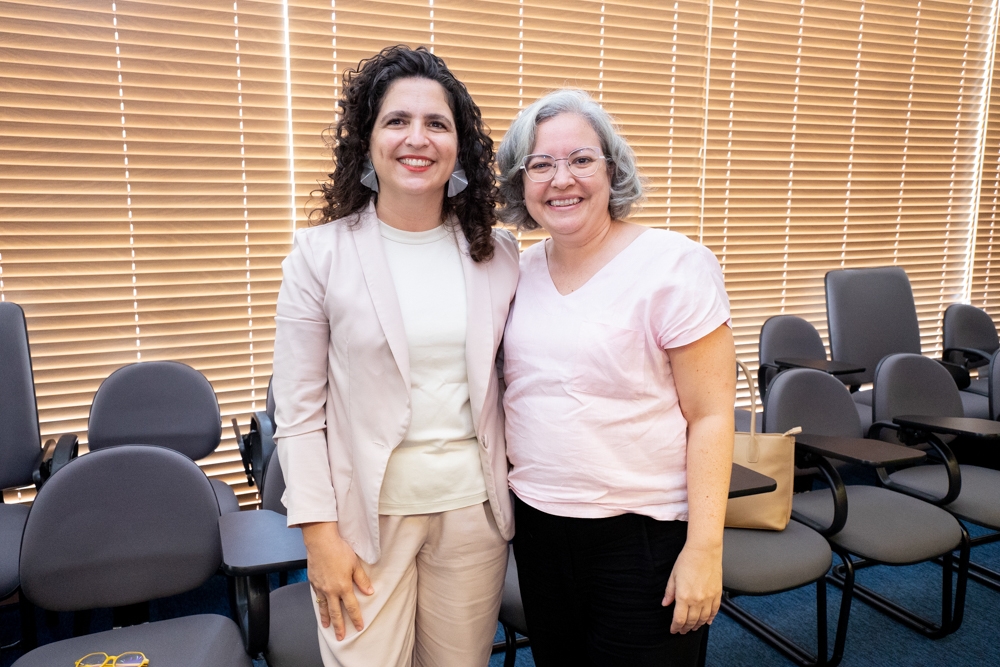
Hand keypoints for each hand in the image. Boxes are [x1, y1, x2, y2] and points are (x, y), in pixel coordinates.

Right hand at [301, 522, 374, 640]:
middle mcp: (331, 590)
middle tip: (341, 637)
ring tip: (327, 628)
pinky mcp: (313, 582)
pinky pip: (317, 598)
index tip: (359, 627)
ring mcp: (320, 587)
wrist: (320, 542)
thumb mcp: (355, 564)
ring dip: (326, 619)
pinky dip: (319, 605)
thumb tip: (370, 592)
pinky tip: (320, 608)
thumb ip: (362, 580)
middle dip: (339, 626)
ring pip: (323, 608)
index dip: (356, 618)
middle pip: (336, 613)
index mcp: (343, 587)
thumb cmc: (339, 551)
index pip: (352, 607)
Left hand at [662, 544, 722, 633]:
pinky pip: (714, 611)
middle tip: (682, 630)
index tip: (673, 629)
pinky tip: (707, 621)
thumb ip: (669, 592)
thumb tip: (665, 603)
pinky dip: (710, 618)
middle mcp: (697, 600)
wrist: (704, 550)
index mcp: (683, 596)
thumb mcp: (673, 576)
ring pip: (703, 619)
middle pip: (691, 621)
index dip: (675, 627)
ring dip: (697, 625)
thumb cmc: (687, 560)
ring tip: (693, 627)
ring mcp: (709, 598)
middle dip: (685, 628)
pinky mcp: (717, 594)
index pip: (679, 619)